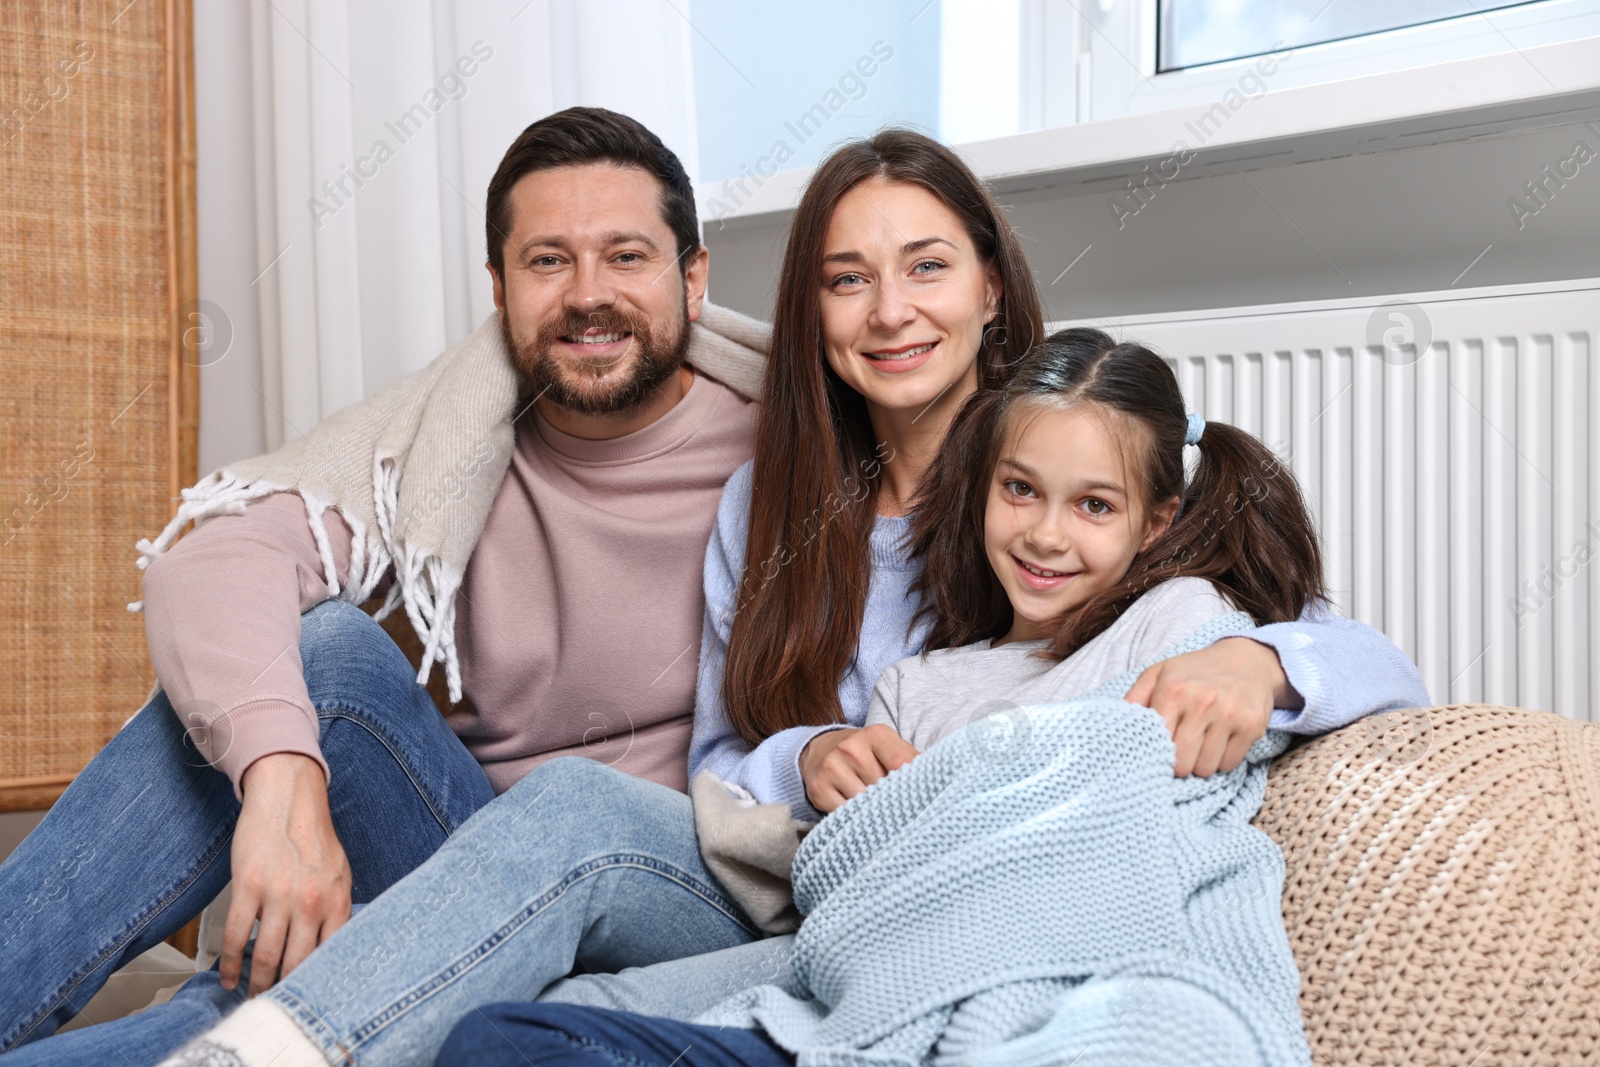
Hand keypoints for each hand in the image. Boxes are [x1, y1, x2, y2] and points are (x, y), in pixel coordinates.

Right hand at [223, 752, 351, 995]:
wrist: (288, 798)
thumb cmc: (313, 837)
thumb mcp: (338, 875)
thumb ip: (335, 912)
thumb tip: (329, 951)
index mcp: (337, 900)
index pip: (331, 956)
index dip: (317, 983)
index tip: (307, 999)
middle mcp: (311, 901)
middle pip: (297, 964)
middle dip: (285, 990)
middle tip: (275, 1004)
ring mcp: (279, 895)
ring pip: (266, 956)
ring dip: (257, 982)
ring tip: (253, 995)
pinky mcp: (248, 886)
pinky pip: (236, 937)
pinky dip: (229, 963)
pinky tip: (228, 975)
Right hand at [799, 726, 918, 813]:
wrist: (822, 750)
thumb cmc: (866, 753)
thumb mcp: (890, 746)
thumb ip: (913, 760)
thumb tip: (938, 781)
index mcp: (876, 735)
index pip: (901, 763)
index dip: (911, 783)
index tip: (918, 796)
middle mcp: (851, 748)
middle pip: (884, 788)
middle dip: (892, 798)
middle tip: (894, 802)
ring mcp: (832, 767)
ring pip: (865, 804)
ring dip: (873, 810)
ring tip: (874, 804)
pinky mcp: (818, 788)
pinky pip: (844, 814)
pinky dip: (854, 818)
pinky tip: (855, 809)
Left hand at [1124, 637, 1296, 777]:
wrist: (1248, 659)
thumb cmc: (1195, 671)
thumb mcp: (1159, 673)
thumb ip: (1134, 699)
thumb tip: (1115, 728)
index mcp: (1172, 689)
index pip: (1156, 743)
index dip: (1155, 753)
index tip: (1157, 752)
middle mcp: (1201, 701)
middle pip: (1181, 764)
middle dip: (1178, 764)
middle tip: (1180, 753)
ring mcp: (1229, 714)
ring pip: (1206, 768)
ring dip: (1200, 764)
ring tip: (1200, 745)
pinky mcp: (1252, 726)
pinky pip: (1229, 764)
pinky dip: (1222, 760)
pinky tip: (1220, 742)